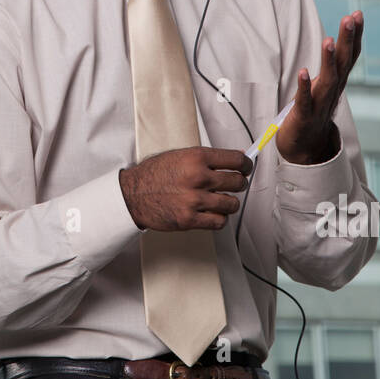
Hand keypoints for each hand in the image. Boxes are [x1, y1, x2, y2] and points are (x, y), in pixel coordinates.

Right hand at [119, 146, 251, 231]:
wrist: (133, 194)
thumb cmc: (154, 174)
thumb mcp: (181, 156)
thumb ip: (208, 158)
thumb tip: (237, 157)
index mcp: (196, 158)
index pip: (236, 161)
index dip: (246, 165)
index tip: (246, 168)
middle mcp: (197, 178)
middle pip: (237, 182)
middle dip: (239, 183)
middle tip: (234, 184)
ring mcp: (194, 200)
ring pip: (231, 204)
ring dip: (229, 203)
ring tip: (221, 200)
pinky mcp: (189, 219)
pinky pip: (219, 222)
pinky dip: (219, 218)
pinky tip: (212, 213)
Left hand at [275, 9, 363, 163]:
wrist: (305, 148)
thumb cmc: (313, 110)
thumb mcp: (325, 84)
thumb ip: (332, 65)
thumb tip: (339, 39)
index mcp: (337, 81)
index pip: (349, 56)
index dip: (354, 36)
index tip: (357, 14)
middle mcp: (332, 91)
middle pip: (342, 63)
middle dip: (347, 40)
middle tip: (350, 18)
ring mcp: (319, 104)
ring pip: (327, 80)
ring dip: (328, 60)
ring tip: (328, 40)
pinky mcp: (303, 116)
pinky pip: (304, 100)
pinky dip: (305, 87)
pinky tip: (304, 72)